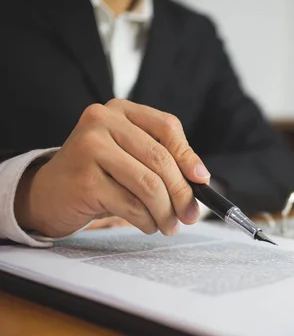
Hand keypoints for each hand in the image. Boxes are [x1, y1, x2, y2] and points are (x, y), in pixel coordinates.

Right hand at [14, 99, 210, 237]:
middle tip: (190, 215)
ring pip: (148, 184)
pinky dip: (147, 220)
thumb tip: (201, 180)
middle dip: (182, 192)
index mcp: (120, 110)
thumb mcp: (131, 158)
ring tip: (169, 225)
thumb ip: (163, 160)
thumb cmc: (99, 175)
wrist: (49, 194)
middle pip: (160, 158)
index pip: (167, 126)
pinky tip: (148, 224)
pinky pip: (130, 204)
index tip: (202, 180)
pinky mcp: (84, 178)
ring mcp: (90, 147)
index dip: (188, 156)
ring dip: (166, 211)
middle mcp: (102, 121)